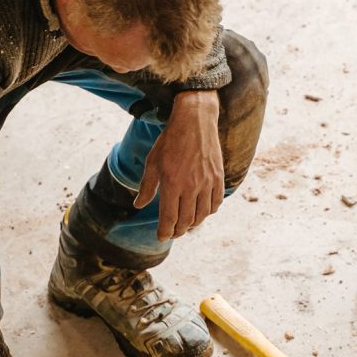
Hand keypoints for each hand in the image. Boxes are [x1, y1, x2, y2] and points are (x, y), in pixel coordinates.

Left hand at [134, 90, 223, 240]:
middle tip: (173, 233)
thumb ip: (147, 187)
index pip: (169, 219)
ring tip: (186, 225)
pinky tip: (201, 211)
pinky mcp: (218, 177)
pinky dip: (208, 212)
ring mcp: (207, 182)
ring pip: (202, 215)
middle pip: (186, 221)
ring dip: (193, 224)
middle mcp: (191, 186)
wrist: (194, 120)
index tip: (161, 237)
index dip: (164, 232)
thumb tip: (139, 205)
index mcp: (172, 183)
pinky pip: (215, 203)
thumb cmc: (170, 141)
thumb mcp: (152, 163)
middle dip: (178, 231)